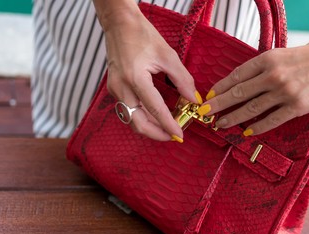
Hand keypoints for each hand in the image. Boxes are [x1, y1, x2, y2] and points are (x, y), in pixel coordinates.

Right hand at [95, 1, 197, 141]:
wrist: (119, 23)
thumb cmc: (142, 34)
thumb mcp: (167, 55)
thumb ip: (183, 80)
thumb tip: (194, 99)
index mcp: (135, 78)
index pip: (154, 109)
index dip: (168, 125)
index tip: (179, 135)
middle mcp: (122, 88)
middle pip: (138, 123)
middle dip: (156, 133)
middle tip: (173, 136)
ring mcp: (115, 90)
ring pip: (132, 119)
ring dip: (149, 126)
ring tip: (167, 126)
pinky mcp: (114, 89)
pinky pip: (128, 110)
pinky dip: (142, 117)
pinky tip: (155, 115)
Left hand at [200, 34, 308, 135]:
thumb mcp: (285, 53)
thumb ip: (265, 66)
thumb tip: (246, 80)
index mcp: (268, 59)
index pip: (236, 76)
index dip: (220, 88)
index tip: (209, 96)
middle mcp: (273, 75)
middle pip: (238, 93)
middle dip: (218, 105)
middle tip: (204, 114)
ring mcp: (284, 92)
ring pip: (251, 108)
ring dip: (233, 118)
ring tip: (220, 125)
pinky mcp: (297, 106)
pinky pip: (272, 120)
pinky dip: (258, 127)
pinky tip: (247, 133)